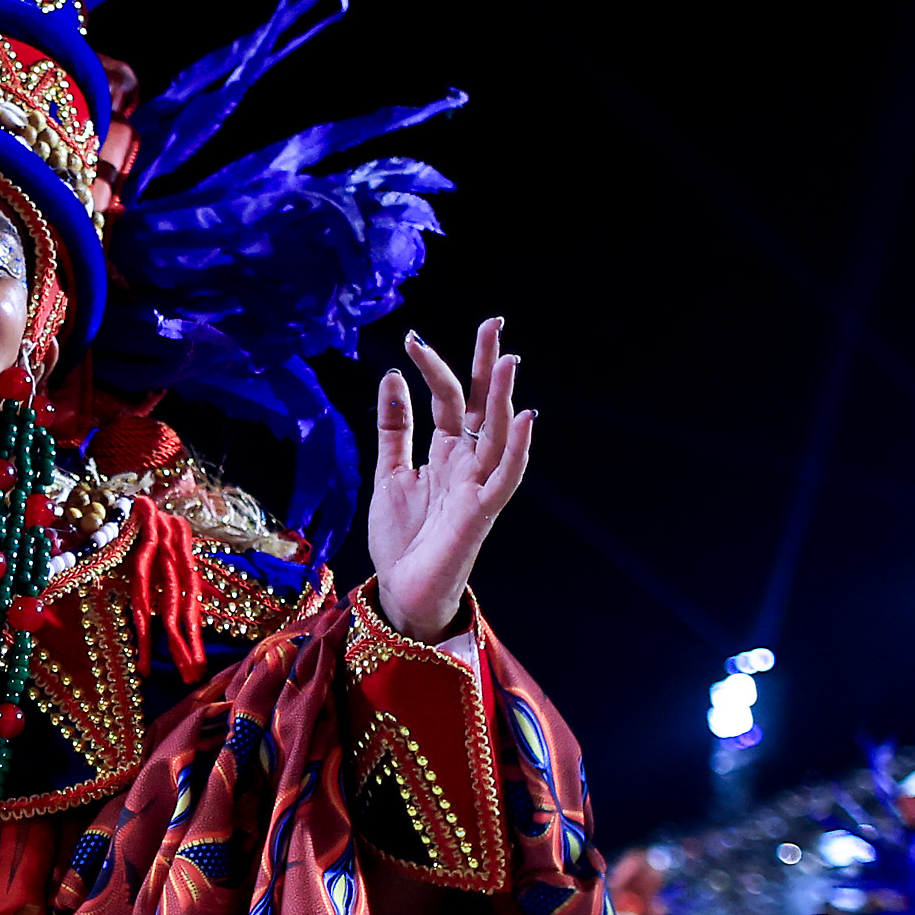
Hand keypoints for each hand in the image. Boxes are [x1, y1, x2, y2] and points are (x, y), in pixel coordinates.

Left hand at [365, 318, 533, 641]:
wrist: (401, 592)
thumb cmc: (402, 538)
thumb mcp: (389, 473)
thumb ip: (394, 427)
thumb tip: (392, 374)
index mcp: (445, 453)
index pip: (449, 400)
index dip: (435, 368)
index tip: (414, 338)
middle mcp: (466, 464)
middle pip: (481, 406)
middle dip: (487, 366)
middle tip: (493, 322)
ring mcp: (476, 487)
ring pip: (497, 435)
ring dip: (502, 398)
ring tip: (507, 359)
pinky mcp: (481, 514)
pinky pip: (505, 477)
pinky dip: (517, 448)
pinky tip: (525, 418)